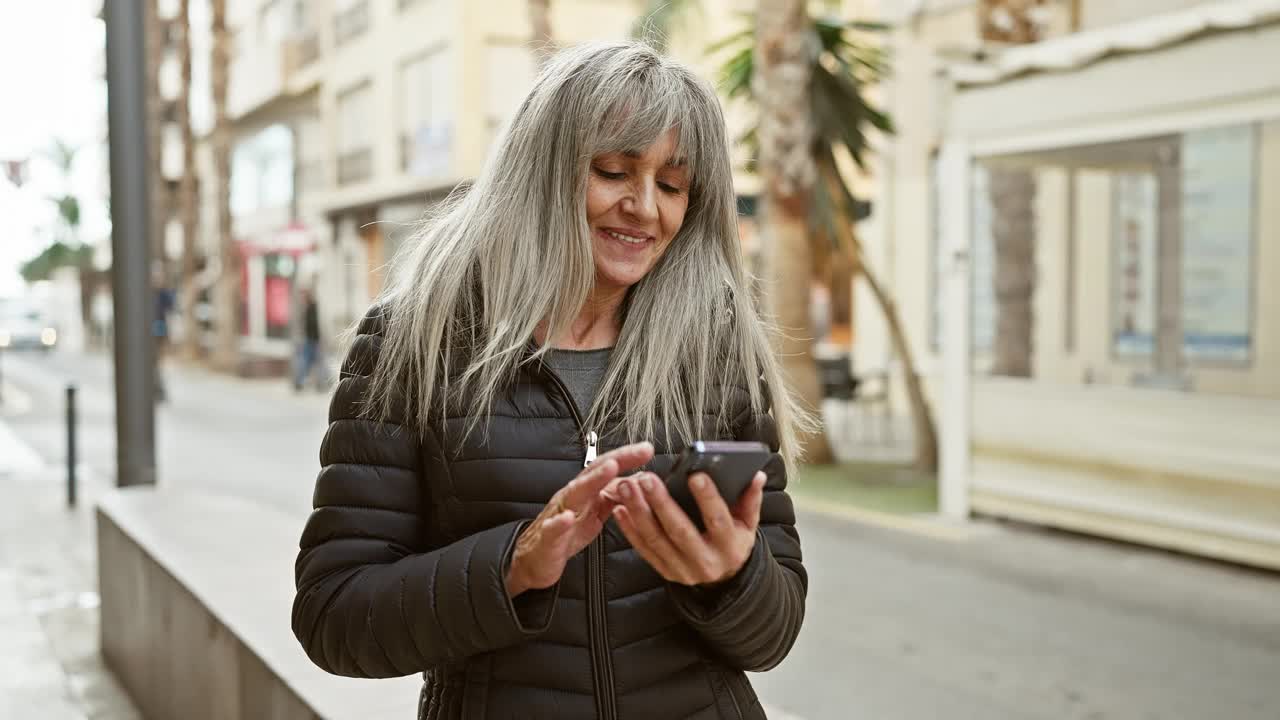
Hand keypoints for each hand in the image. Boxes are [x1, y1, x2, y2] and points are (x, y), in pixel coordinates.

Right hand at [506, 442, 654, 596]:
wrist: (534, 559)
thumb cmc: (565, 534)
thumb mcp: (595, 513)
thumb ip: (613, 497)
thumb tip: (639, 483)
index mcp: (585, 492)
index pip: (606, 467)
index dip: (627, 457)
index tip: (648, 449)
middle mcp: (572, 497)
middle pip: (594, 473)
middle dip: (617, 460)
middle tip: (639, 451)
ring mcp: (558, 515)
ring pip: (574, 494)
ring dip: (592, 481)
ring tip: (610, 469)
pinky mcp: (547, 538)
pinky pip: (552, 529)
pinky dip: (558, 523)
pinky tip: (566, 519)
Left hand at [609, 470, 764, 586]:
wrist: (725, 581)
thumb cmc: (734, 542)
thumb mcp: (748, 525)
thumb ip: (751, 500)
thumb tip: (756, 475)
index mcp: (729, 546)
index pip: (718, 520)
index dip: (707, 498)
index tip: (695, 474)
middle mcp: (705, 561)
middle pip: (680, 531)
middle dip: (661, 503)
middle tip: (646, 479)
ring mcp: (682, 570)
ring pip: (656, 540)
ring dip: (638, 512)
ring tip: (626, 487)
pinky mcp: (665, 572)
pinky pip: (644, 550)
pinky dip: (629, 530)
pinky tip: (619, 508)